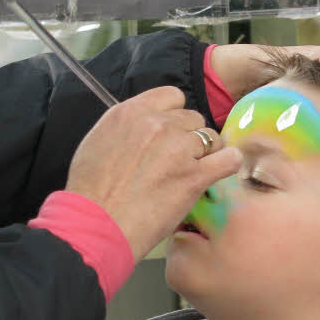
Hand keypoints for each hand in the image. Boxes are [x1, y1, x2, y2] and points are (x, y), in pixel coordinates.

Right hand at [65, 86, 241, 261]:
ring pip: (212, 138)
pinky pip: (229, 159)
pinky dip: (228, 165)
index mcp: (131, 112)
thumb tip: (142, 127)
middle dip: (188, 137)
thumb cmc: (89, 189)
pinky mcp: (194, 176)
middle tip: (177, 160)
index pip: (172, 96)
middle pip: (193, 118)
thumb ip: (126, 127)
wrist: (95, 223)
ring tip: (191, 173)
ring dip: (206, 153)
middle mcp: (156, 124)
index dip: (174, 115)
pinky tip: (218, 173)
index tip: (169, 133)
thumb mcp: (98, 141)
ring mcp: (178, 149)